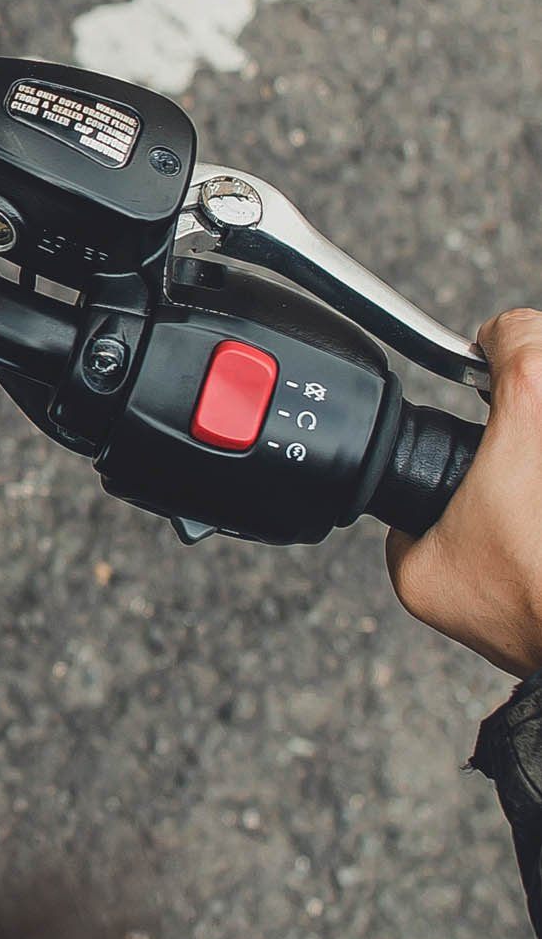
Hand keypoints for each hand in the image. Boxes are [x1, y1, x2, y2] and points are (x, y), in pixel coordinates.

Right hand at [388, 309, 541, 677]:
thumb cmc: (524, 608)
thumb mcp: (417, 565)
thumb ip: (409, 520)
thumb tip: (422, 516)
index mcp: (529, 415)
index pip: (519, 330)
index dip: (494, 341)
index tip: (485, 364)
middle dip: (530, 389)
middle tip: (511, 426)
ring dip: (539, 438)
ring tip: (526, 479)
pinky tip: (536, 508)